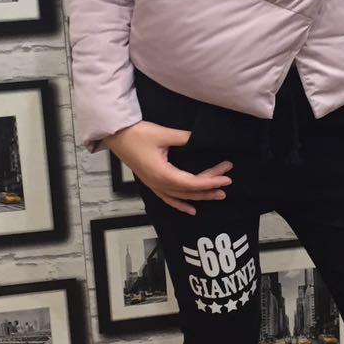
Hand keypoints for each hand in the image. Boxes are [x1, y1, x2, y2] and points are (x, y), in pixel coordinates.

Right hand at [105, 120, 232, 215]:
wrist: (116, 135)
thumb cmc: (136, 134)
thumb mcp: (163, 134)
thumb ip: (185, 138)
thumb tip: (202, 140)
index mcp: (162, 173)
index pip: (192, 183)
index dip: (210, 181)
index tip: (226, 178)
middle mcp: (158, 183)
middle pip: (189, 190)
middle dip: (209, 187)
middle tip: (227, 182)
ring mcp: (154, 185)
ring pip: (181, 196)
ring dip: (200, 196)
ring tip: (217, 195)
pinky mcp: (151, 182)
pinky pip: (168, 198)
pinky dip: (181, 205)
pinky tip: (191, 210)